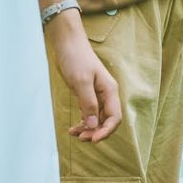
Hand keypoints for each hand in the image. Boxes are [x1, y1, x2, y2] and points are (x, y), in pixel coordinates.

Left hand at [50, 21, 122, 141]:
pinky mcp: (87, 95)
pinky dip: (82, 122)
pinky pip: (88, 114)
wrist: (67, 43)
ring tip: (74, 133)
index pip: (114, 117)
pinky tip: (73, 128)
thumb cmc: (76, 58)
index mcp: (110, 91)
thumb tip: (93, 126)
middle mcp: (106, 95)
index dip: (106, 131)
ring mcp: (96, 95)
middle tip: (80, 138)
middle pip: (106, 121)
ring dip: (88, 129)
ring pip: (96, 119)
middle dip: (95, 132)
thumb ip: (88, 104)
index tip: (93, 139)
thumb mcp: (81, 81)